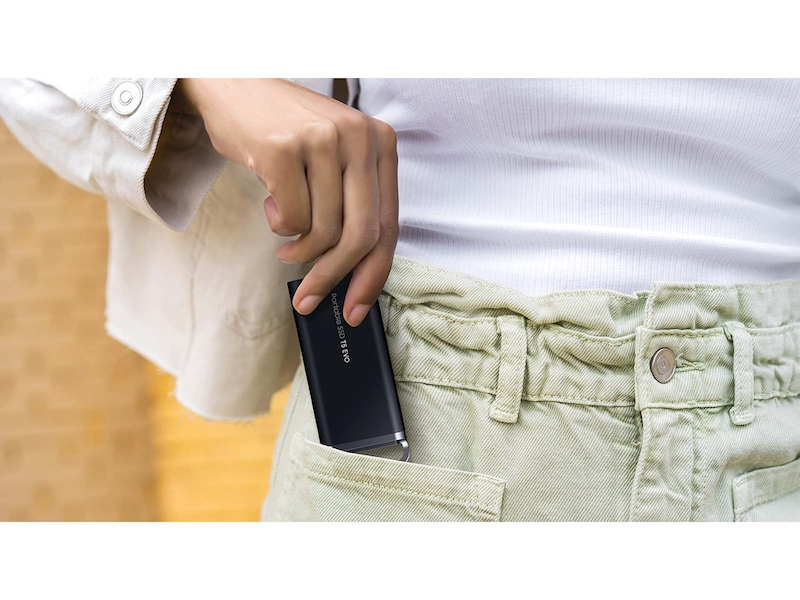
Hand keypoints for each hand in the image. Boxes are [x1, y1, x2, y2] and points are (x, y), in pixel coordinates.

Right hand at [176, 78, 398, 326]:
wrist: (232, 85)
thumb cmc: (285, 131)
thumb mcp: (335, 155)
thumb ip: (352, 203)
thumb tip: (354, 272)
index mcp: (381, 141)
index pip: (389, 224)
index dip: (374, 274)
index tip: (357, 307)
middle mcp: (358, 137)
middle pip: (361, 235)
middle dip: (335, 276)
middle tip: (311, 298)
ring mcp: (321, 140)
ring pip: (322, 231)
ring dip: (299, 250)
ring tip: (286, 240)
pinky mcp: (283, 148)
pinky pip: (291, 219)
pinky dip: (279, 226)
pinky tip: (271, 207)